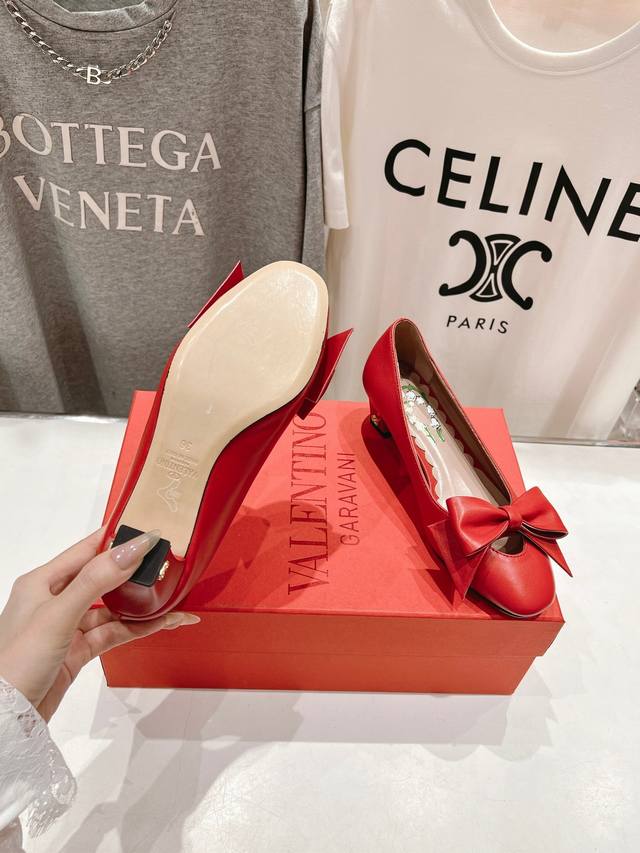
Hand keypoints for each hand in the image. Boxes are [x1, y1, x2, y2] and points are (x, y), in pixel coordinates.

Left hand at [0, 527, 198, 720]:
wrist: (5, 717)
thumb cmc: (15, 662)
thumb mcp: (57, 615)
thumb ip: (95, 581)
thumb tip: (131, 549)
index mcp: (42, 581)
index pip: (86, 550)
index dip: (117, 539)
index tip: (148, 531)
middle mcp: (54, 600)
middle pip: (103, 578)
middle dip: (135, 573)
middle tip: (166, 566)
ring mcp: (67, 627)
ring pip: (112, 609)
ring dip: (142, 606)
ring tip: (173, 602)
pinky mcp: (76, 652)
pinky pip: (112, 633)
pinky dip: (136, 629)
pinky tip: (159, 624)